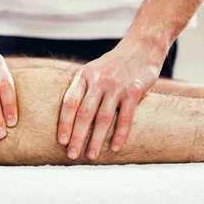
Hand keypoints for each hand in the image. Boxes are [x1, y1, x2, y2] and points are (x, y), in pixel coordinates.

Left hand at [57, 38, 163, 159]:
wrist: (141, 47)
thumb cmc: (113, 64)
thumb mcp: (93, 70)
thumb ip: (82, 88)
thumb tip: (67, 115)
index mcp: (84, 76)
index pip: (69, 102)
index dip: (64, 123)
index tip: (61, 141)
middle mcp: (98, 80)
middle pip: (84, 113)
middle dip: (77, 136)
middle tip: (72, 155)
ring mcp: (116, 86)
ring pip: (103, 118)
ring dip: (96, 139)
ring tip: (91, 156)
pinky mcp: (134, 90)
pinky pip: (125, 117)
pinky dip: (119, 134)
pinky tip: (114, 147)